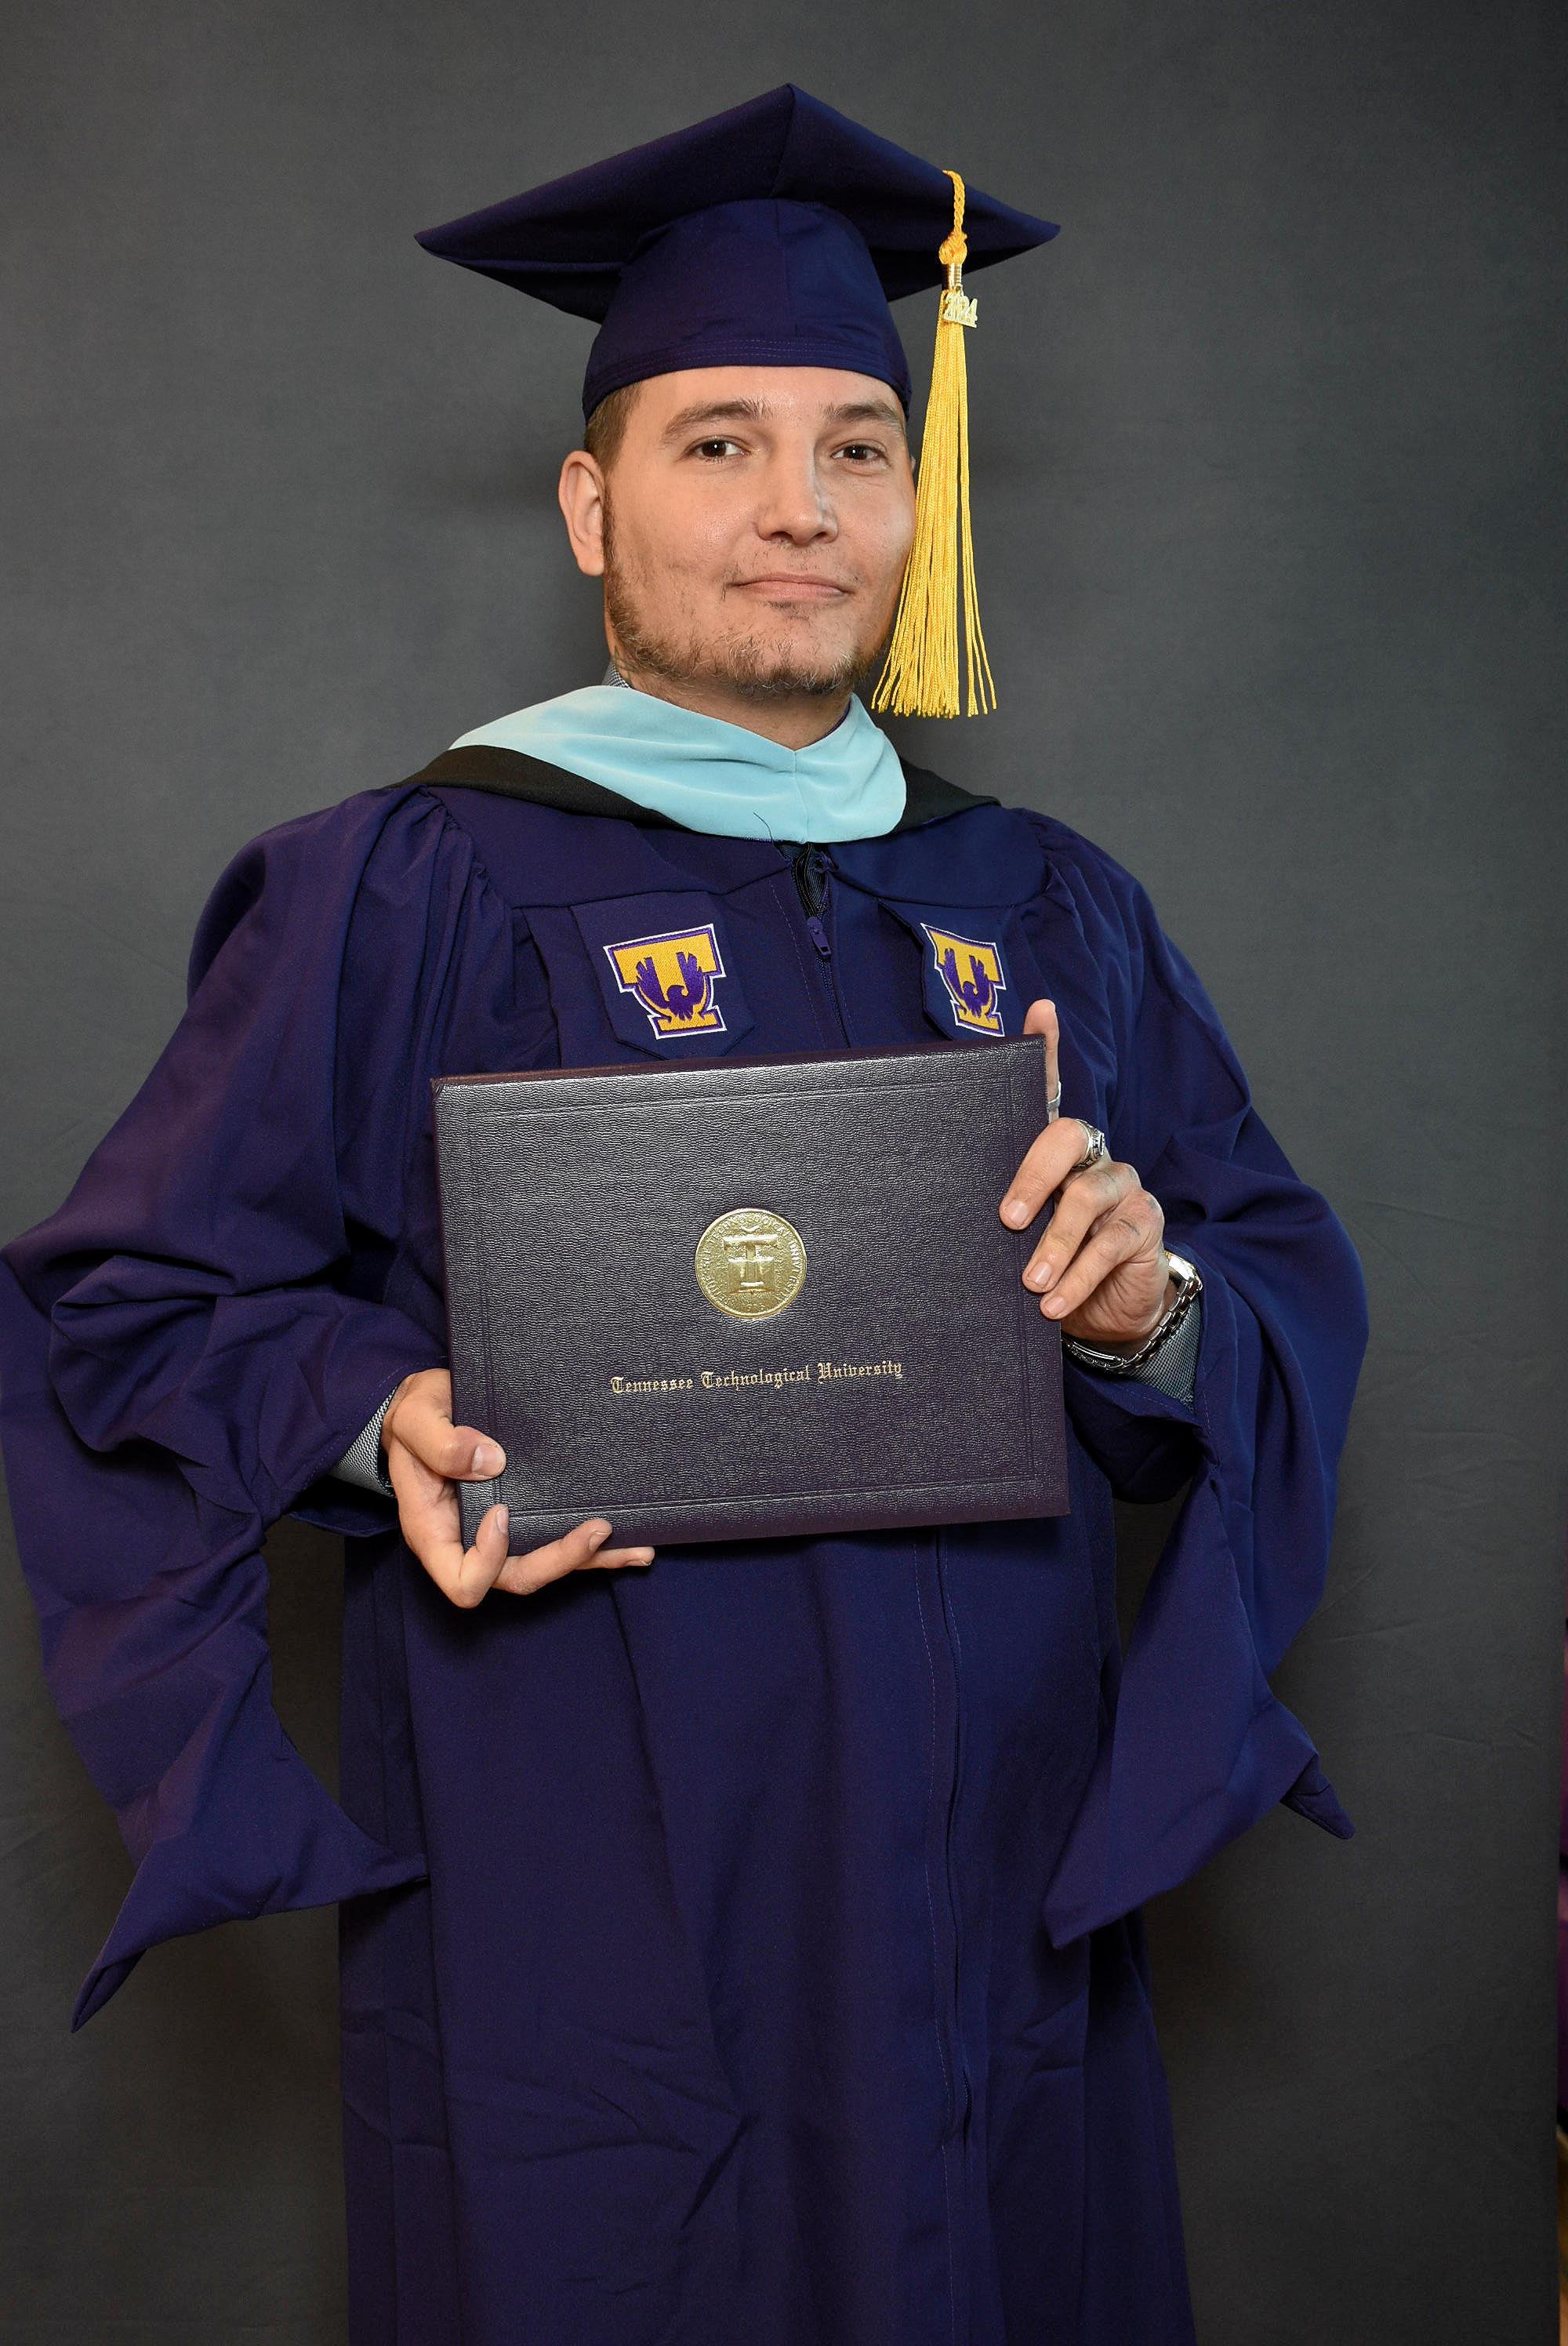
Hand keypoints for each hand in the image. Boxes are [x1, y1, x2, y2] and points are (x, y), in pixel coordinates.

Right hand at [381, 1367, 654, 1607]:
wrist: (430, 1405)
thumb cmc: (414, 1416)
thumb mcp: (414, 1417)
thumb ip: (438, 1441)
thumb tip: (489, 1462)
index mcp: (433, 1531)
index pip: (462, 1580)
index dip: (487, 1560)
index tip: (503, 1512)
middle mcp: (468, 1541)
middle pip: (515, 1577)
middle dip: (559, 1560)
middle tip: (597, 1529)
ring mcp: (499, 1533)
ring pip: (545, 1565)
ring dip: (590, 1560)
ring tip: (636, 1547)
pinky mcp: (524, 1514)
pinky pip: (556, 1538)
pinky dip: (595, 1546)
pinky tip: (632, 1541)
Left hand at [998, 998, 1175, 1348]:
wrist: (1101, 1316)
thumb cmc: (1041, 1264)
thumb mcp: (1012, 1237)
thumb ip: (987, 1212)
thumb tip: (920, 1210)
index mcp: (1050, 1152)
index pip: (1048, 1092)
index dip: (1047, 1051)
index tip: (1042, 1012)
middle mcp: (1089, 1157)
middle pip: (1065, 1137)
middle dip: (1033, 1175)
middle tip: (1008, 1219)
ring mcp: (1120, 1187)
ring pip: (1088, 1197)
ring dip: (1056, 1243)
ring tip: (1031, 1283)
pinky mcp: (1143, 1226)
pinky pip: (1110, 1246)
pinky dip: (1079, 1277)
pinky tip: (1055, 1304)